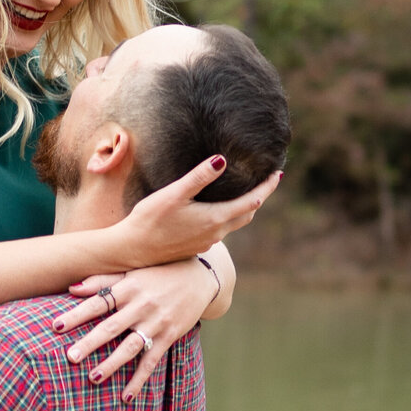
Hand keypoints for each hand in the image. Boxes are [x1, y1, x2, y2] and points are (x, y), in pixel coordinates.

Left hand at [54, 255, 225, 400]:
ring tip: (93, 378)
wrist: (200, 278)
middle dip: (90, 343)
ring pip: (130, 347)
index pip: (97, 301)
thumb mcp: (132, 271)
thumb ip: (102, 280)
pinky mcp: (169, 336)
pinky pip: (151, 361)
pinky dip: (139, 379)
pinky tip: (126, 396)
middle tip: (70, 357)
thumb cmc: (159, 273)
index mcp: (128, 287)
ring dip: (112, 364)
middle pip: (111, 327)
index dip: (76, 314)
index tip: (56, 326)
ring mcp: (156, 323)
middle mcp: (141, 305)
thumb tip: (71, 288)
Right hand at [115, 156, 281, 268]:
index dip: (267, 187)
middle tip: (269, 180)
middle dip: (260, 196)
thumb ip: (198, 177)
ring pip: (234, 223)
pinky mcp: (196, 246)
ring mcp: (206, 242)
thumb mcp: (174, 194)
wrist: (132, 250)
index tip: (278, 172)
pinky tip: (219, 208)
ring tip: (249, 191)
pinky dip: (228, 216)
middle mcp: (216, 233)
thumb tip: (222, 160)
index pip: (252, 201)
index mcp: (215, 219)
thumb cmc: (149, 220)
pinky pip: (220, 229)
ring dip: (244, 207)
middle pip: (247, 214)